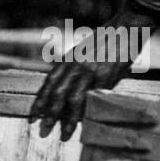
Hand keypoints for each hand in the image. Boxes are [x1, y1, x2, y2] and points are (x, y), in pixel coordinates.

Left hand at [28, 9, 156, 139]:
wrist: (126, 28)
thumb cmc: (104, 42)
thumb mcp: (81, 52)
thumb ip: (72, 69)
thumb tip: (62, 90)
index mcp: (68, 60)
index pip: (48, 83)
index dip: (39, 101)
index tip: (33, 116)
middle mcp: (76, 65)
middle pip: (57, 93)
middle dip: (49, 113)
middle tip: (44, 129)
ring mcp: (91, 71)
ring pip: (74, 98)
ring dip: (69, 117)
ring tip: (65, 132)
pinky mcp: (107, 77)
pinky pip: (95, 97)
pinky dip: (89, 110)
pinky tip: (86, 122)